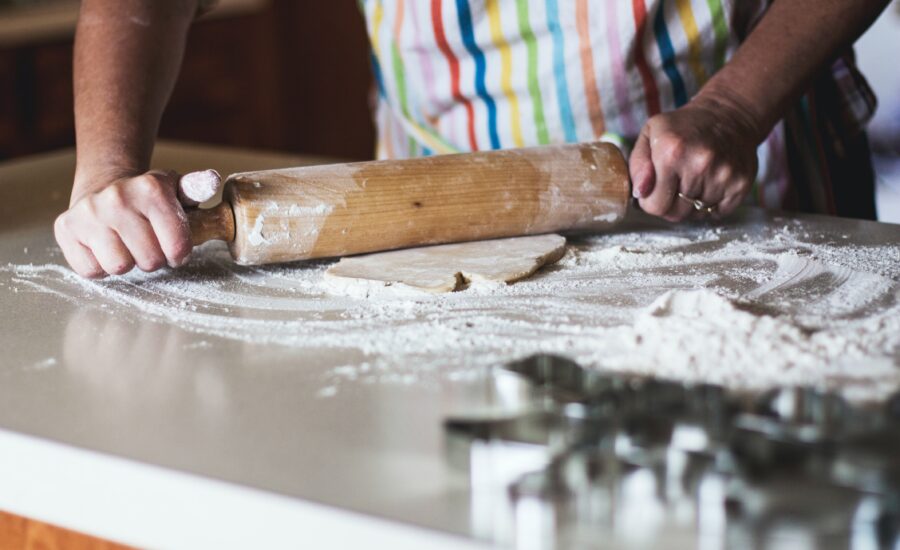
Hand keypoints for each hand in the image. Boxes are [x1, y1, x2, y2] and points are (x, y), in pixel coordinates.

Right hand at [54, 170, 192, 277]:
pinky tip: (106, 247)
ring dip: (128, 262)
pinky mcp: (66, 228)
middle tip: (148, 244)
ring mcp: (89, 213)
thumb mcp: (177, 191)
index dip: (179, 254)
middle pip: (150, 261)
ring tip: (127, 245)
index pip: (177, 247)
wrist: (104, 188)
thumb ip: (197, 189)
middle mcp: (118, 198)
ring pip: (120, 267)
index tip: (175, 248)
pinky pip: (92, 270)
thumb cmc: (148, 200)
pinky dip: (101, 266)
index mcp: (152, 188)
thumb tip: (213, 180)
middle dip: (154, 258)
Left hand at [629, 94, 761, 221]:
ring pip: (697, 214)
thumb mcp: (650, 134)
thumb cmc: (683, 127)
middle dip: (671, 204)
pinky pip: (718, 213)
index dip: (652, 201)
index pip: (655, 206)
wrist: (728, 114)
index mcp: (671, 153)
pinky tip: (711, 182)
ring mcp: (723, 175)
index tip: (656, 189)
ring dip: (693, 203)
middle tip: (676, 184)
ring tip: (696, 178)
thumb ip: (637, 165)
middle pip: (676, 214)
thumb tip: (640, 193)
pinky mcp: (740, 183)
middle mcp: (699, 164)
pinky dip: (713, 204)